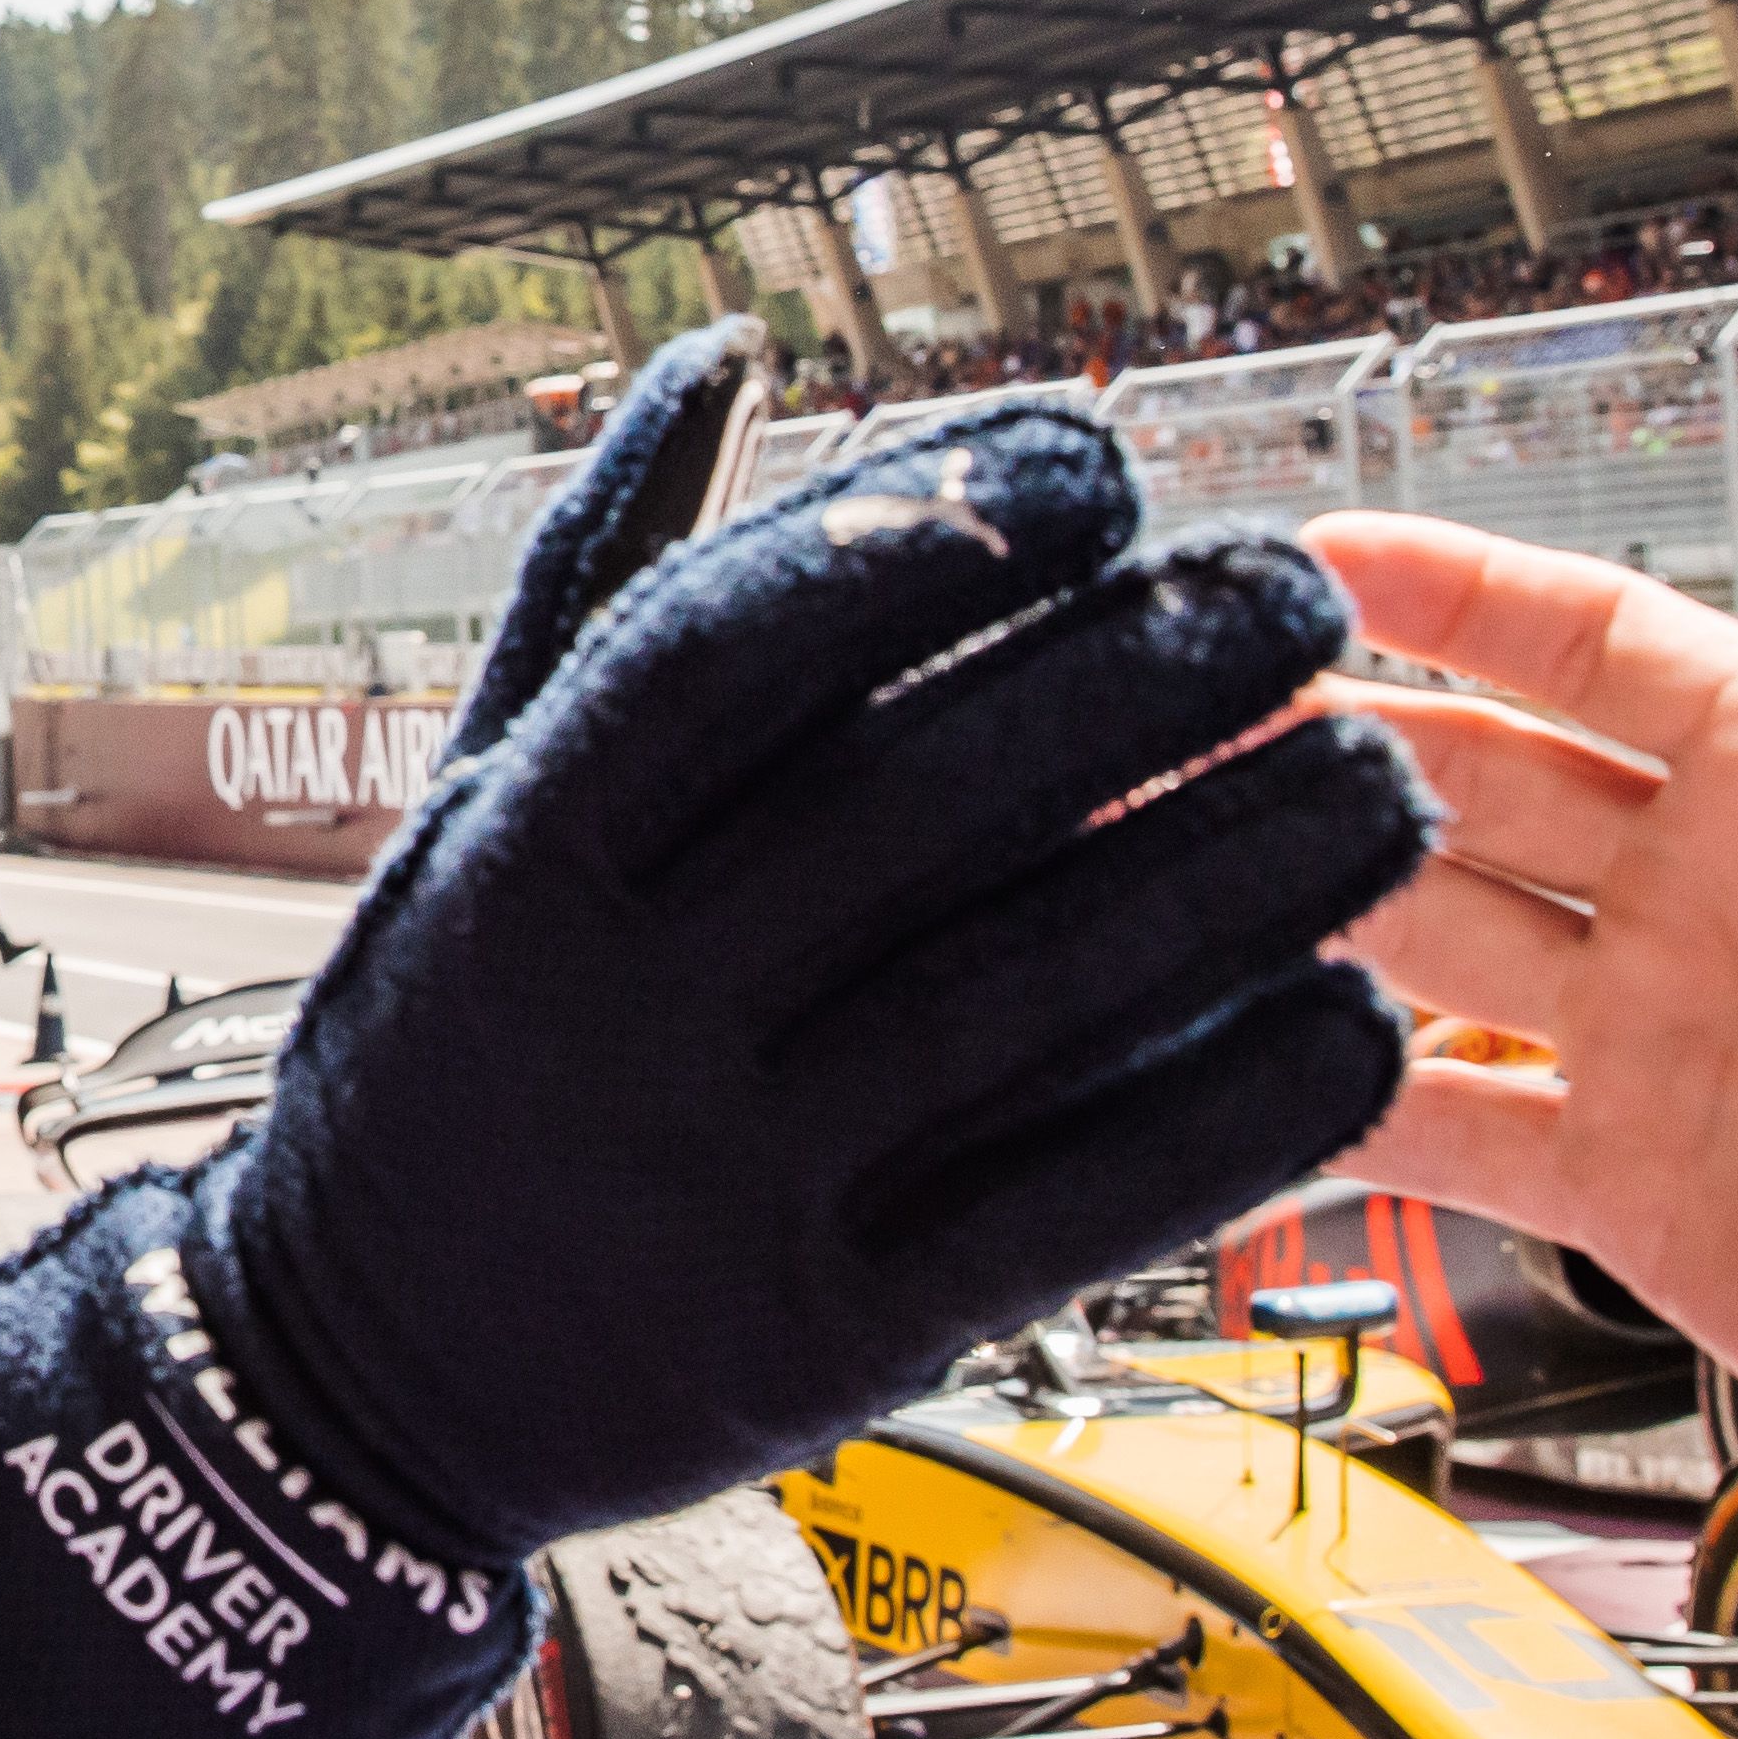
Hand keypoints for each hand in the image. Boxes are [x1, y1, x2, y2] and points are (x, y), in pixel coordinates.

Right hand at [197, 339, 1429, 1561]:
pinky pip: (1070, 1207)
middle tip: (1294, 595)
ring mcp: (729, 1181)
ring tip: (1384, 781)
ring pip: (1026, 997)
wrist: (353, 1381)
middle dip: (1140, 676)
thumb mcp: (465, 801)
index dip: (918, 533)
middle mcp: (621, 1008)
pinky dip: (1227, 1111)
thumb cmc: (440, 1045)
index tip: (1087, 464)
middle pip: (917, 804)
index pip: (731, 652)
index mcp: (519, 852)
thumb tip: (716, 357)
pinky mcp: (833, 1337)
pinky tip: (1352, 1019)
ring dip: (1236, 876)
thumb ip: (597, 578)